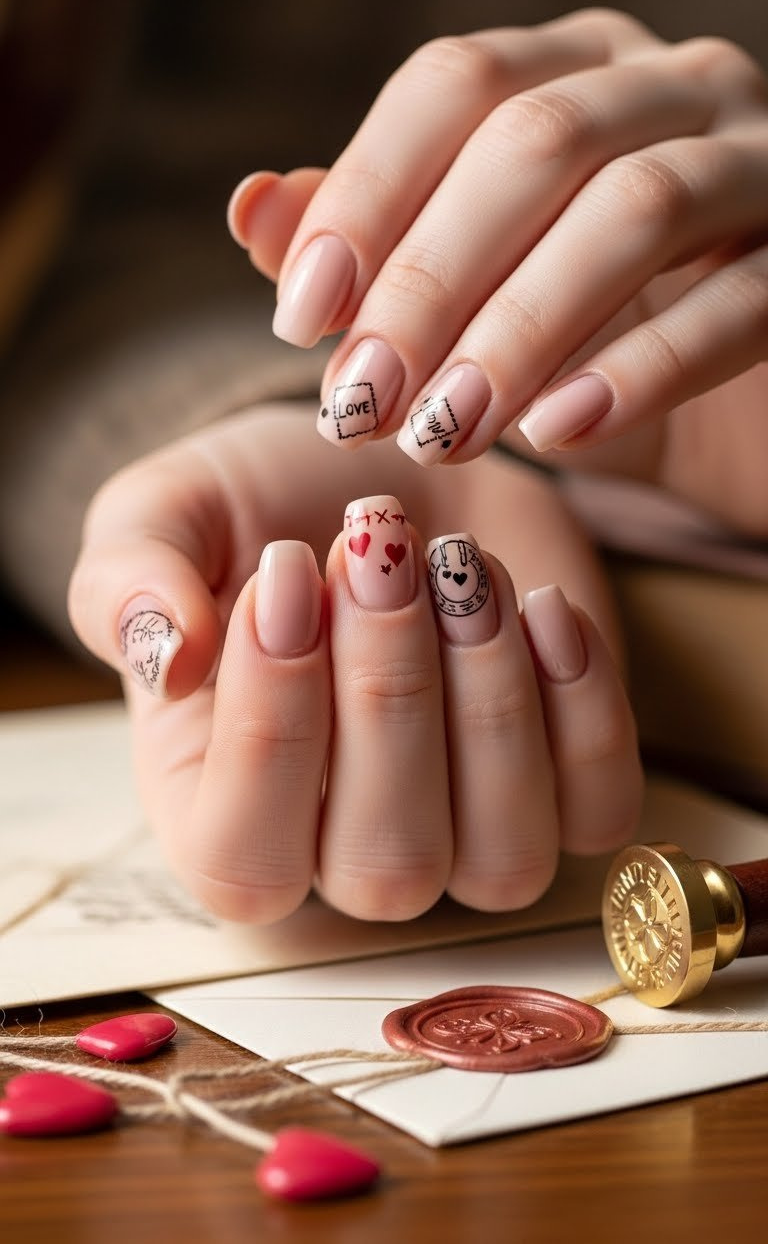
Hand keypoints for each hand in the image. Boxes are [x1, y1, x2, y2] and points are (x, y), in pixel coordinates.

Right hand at [68, 404, 641, 922]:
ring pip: (503, 858)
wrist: (381, 477)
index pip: (245, 852)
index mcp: (218, 817)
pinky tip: (544, 603)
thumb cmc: (263, 509)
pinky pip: (598, 810)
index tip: (288, 572)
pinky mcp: (562, 789)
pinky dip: (586, 712)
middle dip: (391, 695)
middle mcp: (341, 855)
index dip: (274, 725)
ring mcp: (464, 835)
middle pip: (386, 863)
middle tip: (380, 546)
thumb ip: (129, 580)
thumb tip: (166, 657)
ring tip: (460, 565)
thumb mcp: (166, 515)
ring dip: (492, 702)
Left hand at [229, 9, 767, 521]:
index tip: (300, 320)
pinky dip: (642, 367)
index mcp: (573, 67)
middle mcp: (671, 83)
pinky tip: (560, 434)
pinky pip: (738, 301)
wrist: (739, 407)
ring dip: (521, 327)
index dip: (367, 196)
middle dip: (429, 281)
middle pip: (534, 141)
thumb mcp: (472, 298)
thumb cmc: (590, 339)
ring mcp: (759, 159)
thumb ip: (373, 250)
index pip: (455, 84)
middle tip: (359, 401)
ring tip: (445, 430)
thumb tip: (253, 210)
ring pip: (636, 206)